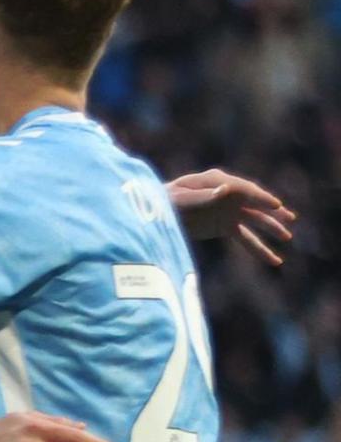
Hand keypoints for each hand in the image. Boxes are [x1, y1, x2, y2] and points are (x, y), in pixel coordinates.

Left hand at [168, 169, 294, 266]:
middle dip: (271, 211)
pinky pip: (246, 238)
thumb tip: (227, 189)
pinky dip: (259, 248)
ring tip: (287, 236)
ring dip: (271, 227)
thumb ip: (204, 196)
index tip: (275, 205)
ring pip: (255, 220)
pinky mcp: (225, 226)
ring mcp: (228, 210)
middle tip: (288, 218)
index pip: (243, 189)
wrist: (153, 214)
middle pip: (253, 203)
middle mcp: (227, 194)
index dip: (260, 198)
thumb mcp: (180, 199)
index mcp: (216, 181)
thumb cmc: (163, 202)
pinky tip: (275, 260)